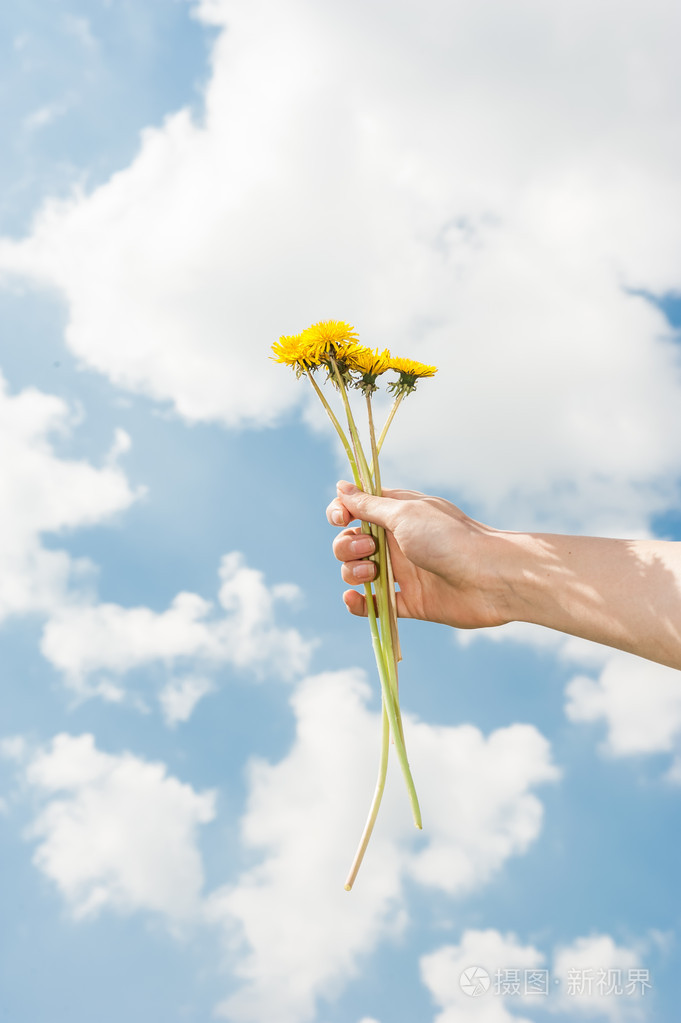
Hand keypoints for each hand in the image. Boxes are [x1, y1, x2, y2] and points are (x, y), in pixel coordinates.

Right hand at [326, 481, 512, 629]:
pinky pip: (375, 605)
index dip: (342, 513)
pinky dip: (360, 604)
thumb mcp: (404, 513)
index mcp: (397, 514)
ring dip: (353, 572)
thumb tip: (340, 486)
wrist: (489, 578)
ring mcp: (403, 572)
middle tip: (369, 549)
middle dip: (347, 546)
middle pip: (351, 542)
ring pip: (358, 573)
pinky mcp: (410, 601)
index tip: (341, 519)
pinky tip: (353, 599)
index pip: (357, 509)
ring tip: (373, 573)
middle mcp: (398, 541)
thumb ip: (369, 505)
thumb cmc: (449, 538)